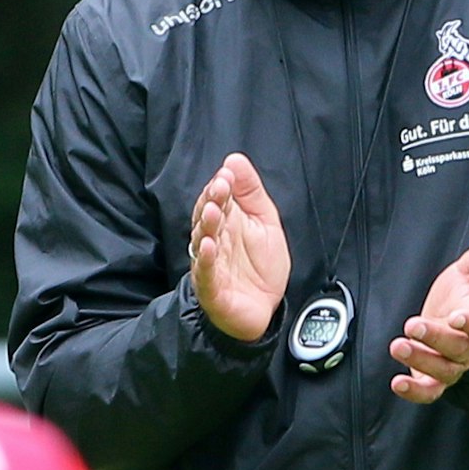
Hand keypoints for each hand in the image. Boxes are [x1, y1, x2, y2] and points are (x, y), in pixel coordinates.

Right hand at [188, 153, 290, 340]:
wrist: (266, 310)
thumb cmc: (261, 266)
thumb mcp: (264, 221)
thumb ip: (251, 192)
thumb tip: (234, 159)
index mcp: (225, 223)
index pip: (216, 199)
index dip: (220, 187)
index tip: (227, 175)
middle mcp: (213, 241)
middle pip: (206, 217)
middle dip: (211, 201)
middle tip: (220, 187)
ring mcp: (211, 265)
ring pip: (203, 242)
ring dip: (206, 226)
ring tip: (213, 211)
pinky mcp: (212, 289)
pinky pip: (206, 273)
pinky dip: (206, 260)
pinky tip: (209, 246)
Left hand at [390, 234, 468, 403]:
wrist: (454, 317)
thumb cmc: (463, 295)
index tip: (457, 316)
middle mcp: (468, 347)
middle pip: (457, 348)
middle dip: (435, 338)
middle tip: (413, 325)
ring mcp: (452, 365)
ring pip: (442, 370)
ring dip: (420, 360)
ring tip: (398, 346)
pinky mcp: (434, 378)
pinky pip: (429, 391)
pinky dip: (415, 392)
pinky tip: (398, 383)